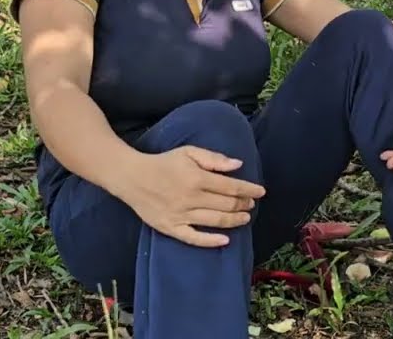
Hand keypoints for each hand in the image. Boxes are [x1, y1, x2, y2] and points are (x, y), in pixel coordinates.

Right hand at [117, 146, 265, 247]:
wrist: (131, 177)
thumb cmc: (163, 163)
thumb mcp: (189, 152)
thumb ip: (214, 158)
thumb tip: (238, 165)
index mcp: (197, 178)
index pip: (231, 187)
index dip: (249, 190)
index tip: (261, 191)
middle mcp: (191, 198)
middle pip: (226, 204)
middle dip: (243, 205)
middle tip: (251, 204)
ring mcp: (180, 215)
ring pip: (214, 221)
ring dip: (234, 220)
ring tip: (245, 218)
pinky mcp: (170, 228)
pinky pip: (193, 238)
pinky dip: (210, 241)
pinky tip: (225, 240)